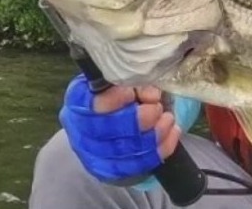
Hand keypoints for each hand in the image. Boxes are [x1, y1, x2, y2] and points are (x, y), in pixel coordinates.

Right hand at [58, 74, 181, 183]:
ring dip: (153, 134)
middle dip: (138, 119)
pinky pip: (138, 164)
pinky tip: (173, 131)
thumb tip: (151, 94)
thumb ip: (134, 82)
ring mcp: (93, 154)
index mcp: (77, 101)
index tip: (132, 92)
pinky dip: (161, 148)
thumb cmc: (118, 94)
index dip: (112, 100)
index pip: (89, 104)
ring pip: (124, 150)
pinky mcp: (110, 170)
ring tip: (169, 118)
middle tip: (157, 107)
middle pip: (107, 130)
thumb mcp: (123, 80)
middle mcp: (80, 129)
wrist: (114, 124)